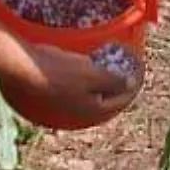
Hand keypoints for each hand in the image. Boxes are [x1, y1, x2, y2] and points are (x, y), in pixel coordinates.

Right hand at [0, 37, 139, 123]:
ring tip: (114, 61)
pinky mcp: (62, 87)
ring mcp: (72, 98)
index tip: (140, 68)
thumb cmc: (62, 71)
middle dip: (120, 82)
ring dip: (106, 77)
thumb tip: (131, 83)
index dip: (134, 84)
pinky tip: (93, 61)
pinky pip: (83, 82)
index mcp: (94, 108)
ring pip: (96, 89)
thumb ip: (114, 81)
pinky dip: (92, 73)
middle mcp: (84, 107)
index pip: (122, 99)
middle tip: (129, 65)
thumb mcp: (94, 74)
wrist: (29, 67)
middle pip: (109, 96)